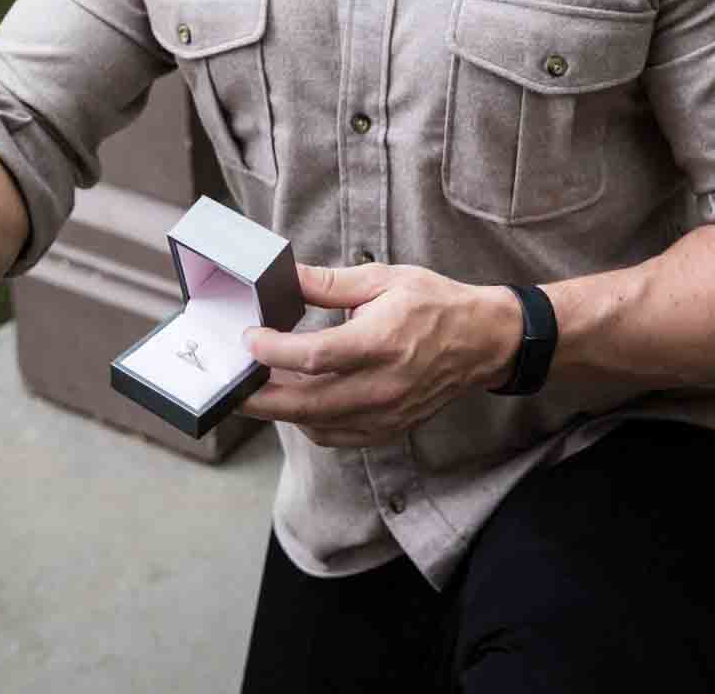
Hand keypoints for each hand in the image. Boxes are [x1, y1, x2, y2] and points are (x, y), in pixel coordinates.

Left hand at [240, 262, 521, 446]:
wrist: (481, 341)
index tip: (249, 338)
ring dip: (283, 410)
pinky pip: (336, 436)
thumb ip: (329, 283)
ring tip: (262, 386)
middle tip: (233, 384)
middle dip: (261, 397)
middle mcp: (382, 386)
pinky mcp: (387, 429)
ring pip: (317, 425)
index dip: (274, 350)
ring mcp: (385, 414)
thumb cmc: (434, 304)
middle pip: (306, 404)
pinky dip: (309, 422)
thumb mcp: (383, 279)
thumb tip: (286, 278)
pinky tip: (297, 400)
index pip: (315, 356)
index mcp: (381, 342)